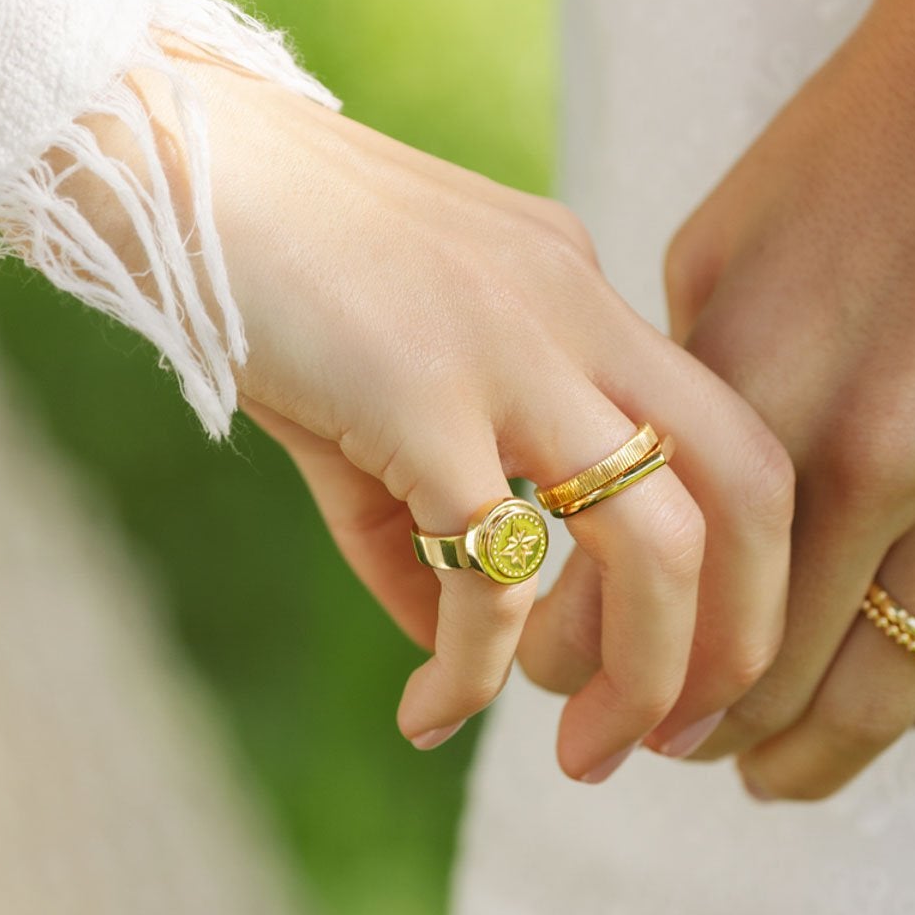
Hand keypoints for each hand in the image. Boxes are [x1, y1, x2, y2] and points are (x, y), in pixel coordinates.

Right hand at [137, 44, 793, 781]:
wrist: (166, 159)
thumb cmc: (271, 270)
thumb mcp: (386, 385)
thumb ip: (428, 514)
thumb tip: (455, 653)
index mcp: (583, 292)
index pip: (727, 436)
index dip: (747, 569)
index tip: (698, 669)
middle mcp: (577, 309)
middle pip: (749, 481)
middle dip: (742, 630)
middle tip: (686, 734)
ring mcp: (509, 348)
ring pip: (654, 540)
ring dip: (641, 671)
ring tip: (589, 754)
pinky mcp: (420, 396)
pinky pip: (490, 572)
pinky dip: (476, 670)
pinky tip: (431, 714)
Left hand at [649, 0, 914, 799]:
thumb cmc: (862, 134)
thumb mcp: (728, 246)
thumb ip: (692, 388)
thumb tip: (645, 499)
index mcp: (758, 384)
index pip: (649, 588)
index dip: (591, 660)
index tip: (570, 681)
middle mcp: (872, 449)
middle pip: (763, 674)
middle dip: (687, 733)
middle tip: (656, 744)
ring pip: (883, 696)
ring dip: (805, 757)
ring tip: (762, 769)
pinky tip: (894, 714)